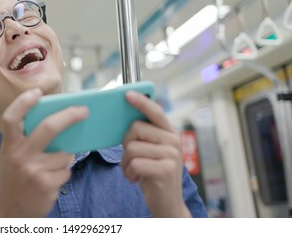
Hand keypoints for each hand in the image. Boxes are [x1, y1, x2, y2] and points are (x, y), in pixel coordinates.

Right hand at [0, 88, 88, 216]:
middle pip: (49, 128)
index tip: (37, 92)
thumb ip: (25, 140)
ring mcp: (33, 171)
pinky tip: (51, 181)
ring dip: (64, 159)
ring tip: (51, 169)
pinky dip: (63, 174)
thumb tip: (57, 120)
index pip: (11, 118)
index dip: (23, 102)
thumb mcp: (11, 157)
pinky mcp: (46, 184)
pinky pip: (66, 171)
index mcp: (9, 146)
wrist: (12, 213)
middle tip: (84, 111)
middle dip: (70, 116)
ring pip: (64, 154)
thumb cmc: (15, 180)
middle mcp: (19, 156)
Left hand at [121, 91, 190, 216]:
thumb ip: (145, 137)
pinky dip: (129, 174)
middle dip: (126, 145)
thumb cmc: (154, 175)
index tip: (127, 94)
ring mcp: (171, 156)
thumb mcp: (151, 153)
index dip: (141, 102)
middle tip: (131, 160)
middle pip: (135, 129)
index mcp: (169, 134)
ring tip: (134, 172)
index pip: (155, 112)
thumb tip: (127, 121)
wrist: (168, 205)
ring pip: (132, 148)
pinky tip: (136, 180)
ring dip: (126, 164)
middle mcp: (173, 141)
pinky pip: (134, 164)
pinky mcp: (164, 170)